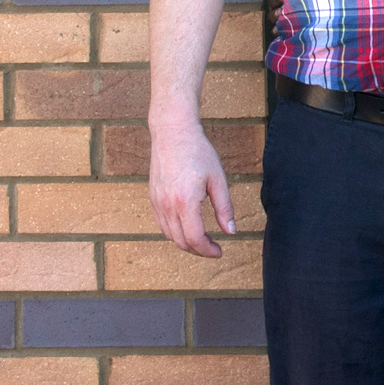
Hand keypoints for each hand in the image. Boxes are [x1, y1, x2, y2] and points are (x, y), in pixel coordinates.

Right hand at [148, 117, 235, 258]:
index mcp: (185, 202)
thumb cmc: (198, 152)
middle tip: (213, 248)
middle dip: (199, 250)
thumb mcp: (218, 180)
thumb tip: (231, 231)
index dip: (208, 250)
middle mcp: (167, 205)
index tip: (219, 251)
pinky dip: (174, 233)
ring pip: (170, 236)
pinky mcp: (152, 198)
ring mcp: (157, 202)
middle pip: (181, 242)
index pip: (195, 238)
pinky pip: (161, 225)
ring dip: (186, 243)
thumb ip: (225, 208)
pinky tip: (187, 228)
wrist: (173, 133)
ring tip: (203, 239)